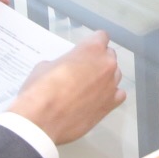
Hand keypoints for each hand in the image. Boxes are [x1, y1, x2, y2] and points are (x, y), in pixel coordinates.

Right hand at [7, 31, 124, 143]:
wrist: (41, 120)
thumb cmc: (41, 89)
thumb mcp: (45, 66)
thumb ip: (62, 63)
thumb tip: (65, 70)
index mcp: (91, 49)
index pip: (101, 37)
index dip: (92, 43)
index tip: (85, 51)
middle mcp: (106, 65)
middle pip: (109, 56)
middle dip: (98, 60)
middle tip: (83, 70)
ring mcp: (111, 86)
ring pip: (114, 75)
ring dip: (104, 78)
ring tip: (88, 88)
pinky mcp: (110, 105)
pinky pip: (117, 95)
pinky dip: (109, 95)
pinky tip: (97, 100)